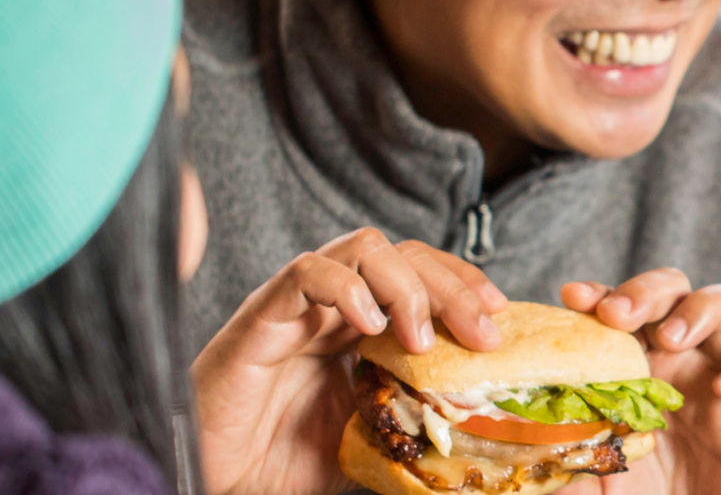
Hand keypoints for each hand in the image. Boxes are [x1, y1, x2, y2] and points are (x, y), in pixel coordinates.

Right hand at [192, 228, 507, 494]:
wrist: (219, 482)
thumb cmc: (283, 464)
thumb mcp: (370, 439)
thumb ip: (413, 419)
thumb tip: (479, 431)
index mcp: (358, 329)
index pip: (422, 274)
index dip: (463, 284)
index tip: (500, 316)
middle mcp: (331, 307)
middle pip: (404, 254)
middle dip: (452, 284)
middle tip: (481, 331)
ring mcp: (297, 307)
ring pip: (362, 248)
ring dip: (406, 284)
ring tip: (420, 339)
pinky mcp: (260, 319)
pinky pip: (305, 273)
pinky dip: (346, 287)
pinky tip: (368, 325)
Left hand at [553, 270, 720, 494]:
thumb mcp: (596, 477)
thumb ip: (568, 460)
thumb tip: (529, 457)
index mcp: (642, 366)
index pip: (625, 309)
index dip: (602, 294)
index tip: (575, 297)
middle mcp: (686, 361)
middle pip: (679, 287)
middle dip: (648, 289)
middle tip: (619, 315)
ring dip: (705, 307)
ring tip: (674, 337)